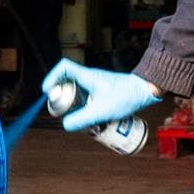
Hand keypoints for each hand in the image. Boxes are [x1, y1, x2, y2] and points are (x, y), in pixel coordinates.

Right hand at [42, 60, 160, 131]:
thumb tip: (65, 125)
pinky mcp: (102, 91)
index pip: (63, 67)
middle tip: (63, 111)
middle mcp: (89, 77)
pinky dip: (84, 107)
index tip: (48, 92)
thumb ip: (82, 119)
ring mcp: (96, 84)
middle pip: (66, 82)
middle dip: (62, 98)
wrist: (145, 91)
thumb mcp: (102, 111)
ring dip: (73, 104)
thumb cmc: (126, 96)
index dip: (52, 77)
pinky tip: (90, 119)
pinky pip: (86, 97)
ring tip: (77, 118)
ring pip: (77, 92)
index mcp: (86, 76)